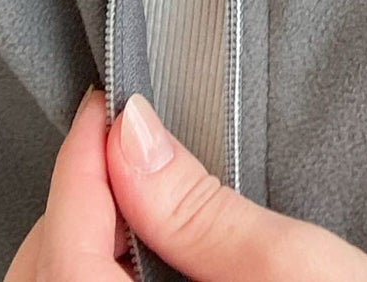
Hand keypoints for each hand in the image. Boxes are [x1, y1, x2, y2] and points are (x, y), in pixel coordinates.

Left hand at [7, 85, 366, 280]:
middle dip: (71, 204)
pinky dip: (85, 279)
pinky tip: (133, 254)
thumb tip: (127, 129)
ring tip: (129, 197)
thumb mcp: (300, 268)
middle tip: (121, 143)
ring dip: (72, 247)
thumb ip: (199, 208)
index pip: (66, 255)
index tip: (104, 103)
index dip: (78, 164)